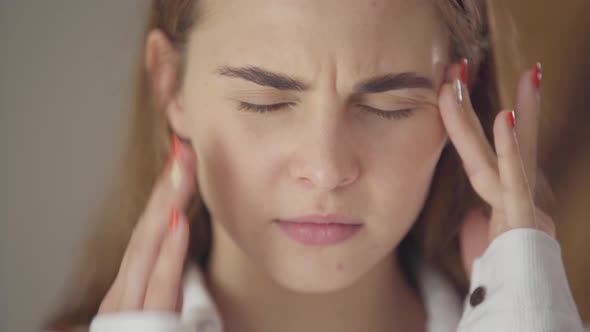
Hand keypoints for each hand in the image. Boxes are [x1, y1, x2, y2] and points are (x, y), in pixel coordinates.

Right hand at [98, 134, 195, 312]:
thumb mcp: (158, 303)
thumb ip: (165, 270)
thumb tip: (178, 228)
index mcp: (134, 283)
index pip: (151, 229)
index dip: (166, 192)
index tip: (183, 159)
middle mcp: (126, 289)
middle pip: (148, 229)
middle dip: (167, 187)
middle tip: (184, 150)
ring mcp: (131, 306)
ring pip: (148, 247)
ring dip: (167, 206)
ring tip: (183, 171)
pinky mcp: (147, 325)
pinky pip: (158, 285)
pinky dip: (169, 253)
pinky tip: (179, 222)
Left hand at [438, 62, 555, 276]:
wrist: (523, 307)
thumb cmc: (505, 281)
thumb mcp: (485, 250)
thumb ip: (478, 229)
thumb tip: (472, 218)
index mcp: (507, 200)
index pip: (487, 153)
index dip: (470, 123)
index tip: (458, 92)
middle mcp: (520, 196)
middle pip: (506, 142)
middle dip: (498, 105)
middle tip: (483, 66)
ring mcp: (525, 205)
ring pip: (510, 153)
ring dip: (513, 111)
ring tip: (511, 74)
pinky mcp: (525, 219)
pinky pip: (515, 180)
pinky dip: (510, 149)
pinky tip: (505, 118)